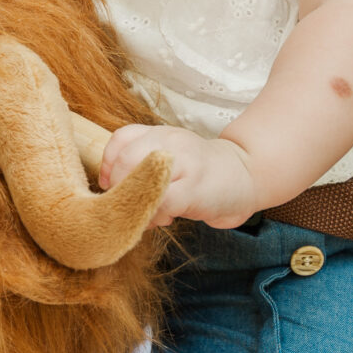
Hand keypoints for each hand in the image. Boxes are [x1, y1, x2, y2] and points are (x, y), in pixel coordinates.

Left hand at [98, 123, 260, 229]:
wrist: (244, 177)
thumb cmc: (200, 172)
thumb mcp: (169, 156)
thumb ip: (140, 162)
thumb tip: (107, 185)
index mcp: (160, 133)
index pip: (121, 138)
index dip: (108, 164)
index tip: (108, 185)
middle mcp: (171, 142)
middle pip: (125, 159)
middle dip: (118, 188)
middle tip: (128, 204)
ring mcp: (184, 163)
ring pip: (139, 178)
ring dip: (136, 203)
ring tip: (149, 212)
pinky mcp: (194, 189)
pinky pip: (160, 203)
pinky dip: (154, 216)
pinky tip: (166, 218)